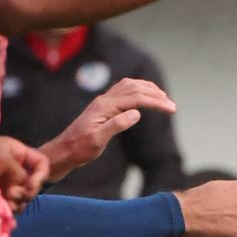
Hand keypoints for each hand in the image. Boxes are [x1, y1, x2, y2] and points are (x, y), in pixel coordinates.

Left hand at [0, 137, 47, 209]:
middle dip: (26, 193)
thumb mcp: (3, 158)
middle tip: (13, 194)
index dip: (41, 176)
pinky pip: (9, 207)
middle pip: (32, 185)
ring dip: (17, 203)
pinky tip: (9, 221)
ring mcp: (6, 183)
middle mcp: (15, 169)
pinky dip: (9, 214)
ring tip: (7, 204)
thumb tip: (23, 189)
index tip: (31, 185)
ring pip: (22, 198)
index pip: (42, 164)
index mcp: (19, 155)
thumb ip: (19, 172)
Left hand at [38, 78, 176, 180]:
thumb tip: (137, 113)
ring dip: (147, 89)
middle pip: (135, 88)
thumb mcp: (97, 140)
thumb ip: (116, 125)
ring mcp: (103, 102)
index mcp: (105, 107)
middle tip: (172, 105)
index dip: (156, 102)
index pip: (136, 99)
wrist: (64, 150)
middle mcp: (104, 100)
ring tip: (162, 97)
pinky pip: (123, 91)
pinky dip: (137, 91)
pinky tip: (143, 97)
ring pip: (129, 86)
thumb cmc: (80, 148)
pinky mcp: (103, 106)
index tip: (172, 109)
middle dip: (155, 95)